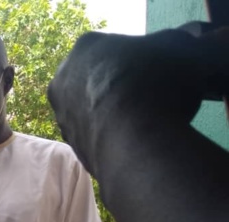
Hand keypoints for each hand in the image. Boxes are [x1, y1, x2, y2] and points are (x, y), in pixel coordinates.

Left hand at [47, 28, 228, 174]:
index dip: (144, 61)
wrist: (134, 144)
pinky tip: (135, 141)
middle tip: (154, 99)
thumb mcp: (187, 52)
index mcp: (87, 46)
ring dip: (117, 114)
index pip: (119, 49)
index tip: (160, 74)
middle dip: (125, 88)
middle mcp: (64, 79)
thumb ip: (182, 47)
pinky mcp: (70, 146)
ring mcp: (62, 114)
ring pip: (97, 109)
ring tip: (147, 123)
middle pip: (102, 80)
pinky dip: (113, 138)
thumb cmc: (159, 87)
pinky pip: (97, 137)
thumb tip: (184, 52)